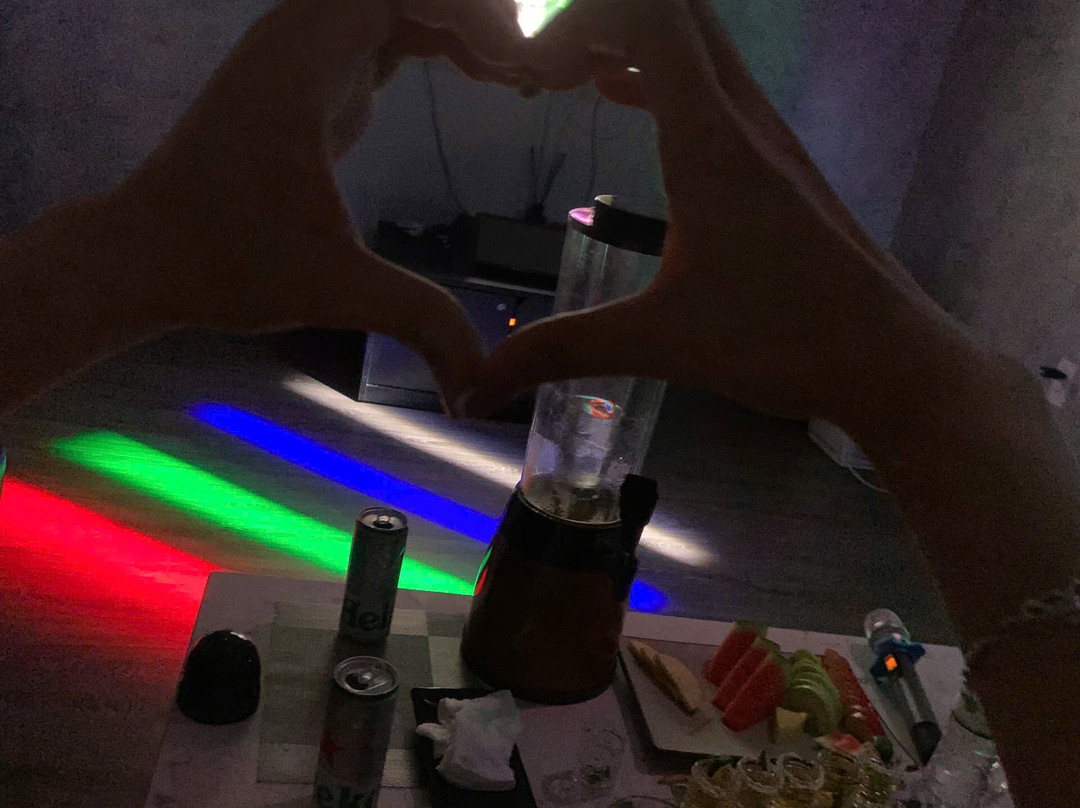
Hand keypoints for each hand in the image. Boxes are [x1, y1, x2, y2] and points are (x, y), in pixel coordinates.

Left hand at [113, 0, 524, 405]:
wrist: (145, 256)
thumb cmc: (227, 263)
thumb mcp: (336, 289)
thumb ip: (420, 321)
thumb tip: (480, 388)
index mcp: (303, 62)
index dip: (473, 14)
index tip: (520, 68)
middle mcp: (300, 36)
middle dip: (476, 17)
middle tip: (532, 71)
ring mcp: (303, 52)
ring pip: (396, 1)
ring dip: (458, 24)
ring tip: (516, 75)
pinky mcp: (308, 77)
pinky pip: (383, 28)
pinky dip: (434, 40)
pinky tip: (477, 75)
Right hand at [468, 0, 964, 426]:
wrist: (890, 358)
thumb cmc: (780, 341)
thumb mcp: (659, 343)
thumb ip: (563, 350)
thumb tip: (477, 387)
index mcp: (710, 139)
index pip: (646, 14)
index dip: (577, 18)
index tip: (532, 72)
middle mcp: (743, 116)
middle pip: (673, 12)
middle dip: (597, 20)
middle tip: (539, 64)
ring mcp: (768, 134)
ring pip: (696, 43)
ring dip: (629, 40)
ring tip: (566, 75)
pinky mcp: (779, 160)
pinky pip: (710, 82)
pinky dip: (657, 74)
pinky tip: (620, 100)